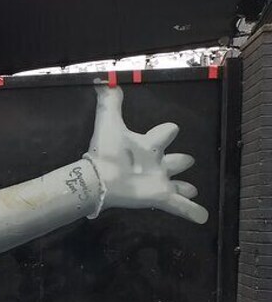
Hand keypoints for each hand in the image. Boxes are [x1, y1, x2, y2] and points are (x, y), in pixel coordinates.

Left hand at [85, 85, 207, 223]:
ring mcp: (158, 182)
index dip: (167, 131)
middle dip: (181, 160)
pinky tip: (203, 218)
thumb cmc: (105, 151)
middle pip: (174, 160)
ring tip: (192, 189)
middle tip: (188, 160)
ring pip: (177, 184)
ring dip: (185, 187)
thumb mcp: (109, 123)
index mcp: (147, 145)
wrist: (99, 179)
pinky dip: (192, 211)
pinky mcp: (159, 197)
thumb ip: (110, 104)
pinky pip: (180, 207)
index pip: (163, 134)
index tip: (172, 128)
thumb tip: (106, 83)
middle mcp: (154, 164)